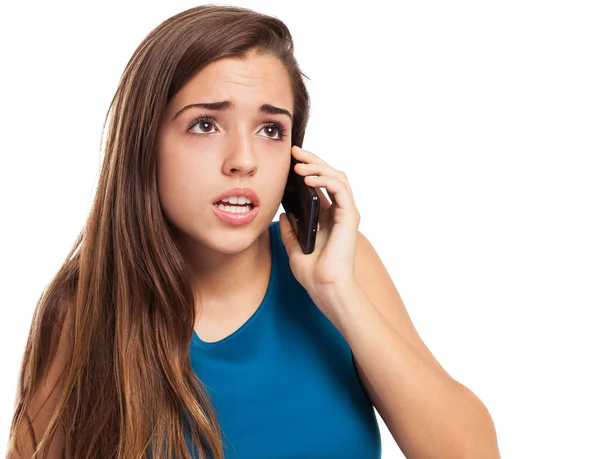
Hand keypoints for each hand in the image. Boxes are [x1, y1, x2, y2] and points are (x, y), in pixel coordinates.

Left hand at [279, 146, 360, 309]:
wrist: (325, 288)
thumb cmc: (313, 273)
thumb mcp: (293, 247)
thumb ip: (289, 230)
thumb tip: (281, 214)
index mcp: (326, 217)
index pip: (320, 184)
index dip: (307, 169)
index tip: (289, 160)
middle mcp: (338, 212)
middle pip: (329, 175)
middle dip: (312, 160)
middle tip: (294, 151)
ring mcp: (346, 213)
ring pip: (337, 177)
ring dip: (317, 166)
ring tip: (298, 164)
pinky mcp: (350, 216)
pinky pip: (339, 189)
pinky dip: (324, 179)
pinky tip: (307, 178)